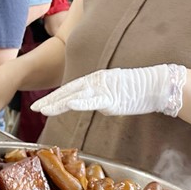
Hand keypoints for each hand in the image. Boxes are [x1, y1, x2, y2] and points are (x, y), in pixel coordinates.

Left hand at [31, 65, 187, 117]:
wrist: (157, 85)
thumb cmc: (137, 90)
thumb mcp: (112, 94)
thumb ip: (98, 98)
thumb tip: (89, 105)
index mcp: (95, 80)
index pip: (69, 89)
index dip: (53, 97)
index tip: (39, 104)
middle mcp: (95, 82)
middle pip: (67, 92)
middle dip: (49, 100)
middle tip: (33, 108)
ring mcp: (103, 89)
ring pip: (75, 96)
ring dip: (57, 103)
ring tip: (42, 109)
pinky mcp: (112, 96)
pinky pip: (92, 100)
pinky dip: (79, 102)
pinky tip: (67, 104)